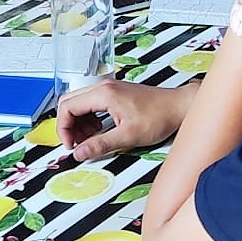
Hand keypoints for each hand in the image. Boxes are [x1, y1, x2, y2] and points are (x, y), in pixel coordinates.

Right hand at [57, 80, 189, 160]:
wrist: (178, 107)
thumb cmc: (159, 116)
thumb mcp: (128, 136)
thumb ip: (101, 145)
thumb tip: (80, 153)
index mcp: (104, 93)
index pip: (68, 107)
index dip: (63, 128)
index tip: (70, 144)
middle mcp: (104, 86)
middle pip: (70, 102)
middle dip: (68, 125)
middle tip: (76, 143)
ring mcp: (109, 88)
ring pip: (79, 103)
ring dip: (78, 123)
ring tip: (89, 139)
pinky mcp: (114, 93)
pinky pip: (91, 103)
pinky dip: (88, 118)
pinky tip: (98, 130)